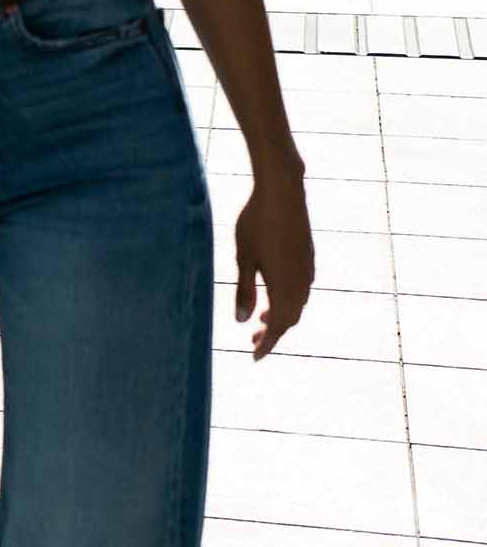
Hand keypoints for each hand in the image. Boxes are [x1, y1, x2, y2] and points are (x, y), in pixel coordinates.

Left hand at [235, 175, 313, 357]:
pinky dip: (287, 300)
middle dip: (273, 332)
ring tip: (261, 321)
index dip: (268, 343)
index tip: (255, 358)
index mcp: (285, 286)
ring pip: (297, 303)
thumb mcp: (243, 258)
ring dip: (281, 316)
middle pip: (290, 318)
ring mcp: (308, 269)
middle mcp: (302, 282)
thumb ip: (244, 291)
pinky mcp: (308, 257)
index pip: (279, 326)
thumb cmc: (256, 223)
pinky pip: (301, 289)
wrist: (282, 192)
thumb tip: (243, 322)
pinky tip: (273, 294)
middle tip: (253, 342)